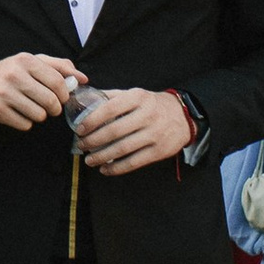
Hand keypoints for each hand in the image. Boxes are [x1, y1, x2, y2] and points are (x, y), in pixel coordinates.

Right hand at [0, 52, 79, 130]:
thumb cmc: (10, 72)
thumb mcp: (32, 62)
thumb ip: (59, 66)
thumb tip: (83, 78)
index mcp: (26, 60)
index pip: (58, 81)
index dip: (64, 94)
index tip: (61, 97)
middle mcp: (14, 75)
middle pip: (50, 101)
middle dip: (54, 108)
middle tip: (49, 107)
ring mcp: (4, 93)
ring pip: (39, 115)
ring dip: (39, 115)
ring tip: (30, 108)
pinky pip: (24, 124)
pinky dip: (25, 122)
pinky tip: (17, 113)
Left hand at [71, 87, 195, 175]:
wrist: (183, 116)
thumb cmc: (152, 105)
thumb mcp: (135, 95)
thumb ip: (112, 97)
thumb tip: (84, 101)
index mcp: (138, 98)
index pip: (110, 108)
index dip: (92, 120)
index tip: (79, 129)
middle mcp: (147, 115)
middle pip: (115, 131)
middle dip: (94, 140)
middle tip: (81, 145)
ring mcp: (155, 134)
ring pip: (123, 149)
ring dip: (102, 156)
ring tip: (89, 160)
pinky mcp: (159, 151)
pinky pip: (134, 162)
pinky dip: (117, 168)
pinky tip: (105, 169)